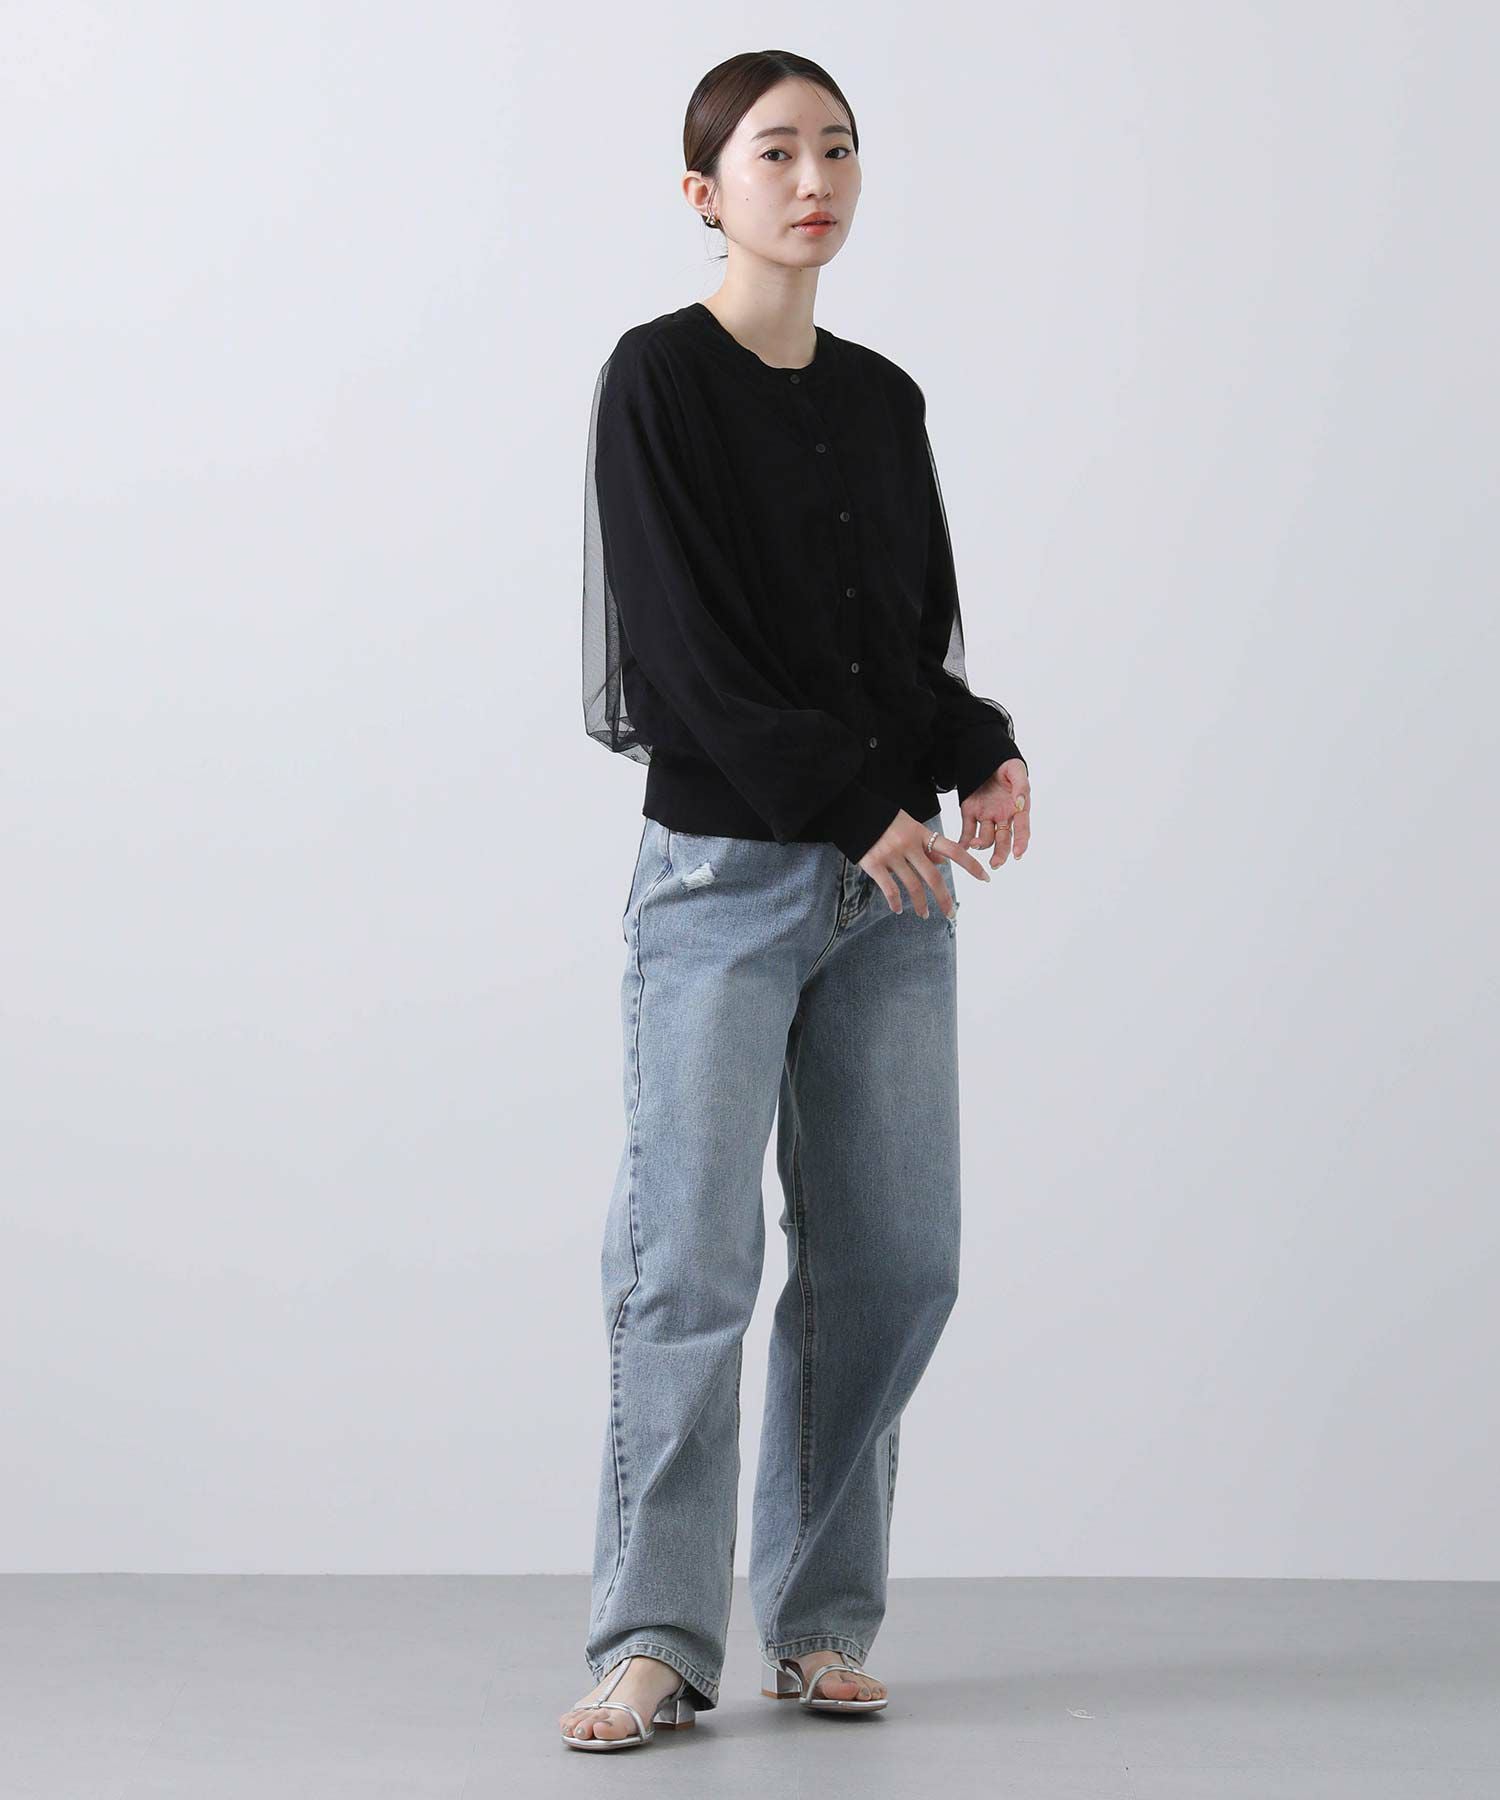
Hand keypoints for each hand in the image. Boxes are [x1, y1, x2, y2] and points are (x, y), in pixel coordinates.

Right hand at [857, 810, 994, 917]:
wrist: (853, 812)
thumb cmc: (885, 821)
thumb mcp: (909, 826)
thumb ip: (925, 844)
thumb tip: (942, 861)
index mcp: (920, 833)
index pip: (953, 850)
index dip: (971, 865)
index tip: (986, 878)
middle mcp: (909, 845)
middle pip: (933, 877)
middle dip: (944, 899)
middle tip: (951, 914)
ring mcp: (891, 855)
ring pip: (913, 886)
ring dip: (920, 904)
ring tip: (924, 914)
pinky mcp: (874, 864)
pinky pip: (889, 889)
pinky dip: (896, 903)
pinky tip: (898, 910)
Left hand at [956, 759, 1030, 867]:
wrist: (985, 757)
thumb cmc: (1005, 765)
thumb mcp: (1016, 771)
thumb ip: (1021, 787)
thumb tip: (1020, 803)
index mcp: (1017, 808)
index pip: (1022, 828)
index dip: (1021, 842)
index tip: (1018, 854)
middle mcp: (1003, 817)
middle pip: (1003, 840)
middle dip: (1001, 853)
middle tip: (995, 863)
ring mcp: (987, 816)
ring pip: (985, 838)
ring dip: (981, 844)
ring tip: (975, 844)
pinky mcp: (970, 813)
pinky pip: (967, 831)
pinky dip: (963, 842)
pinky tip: (961, 847)